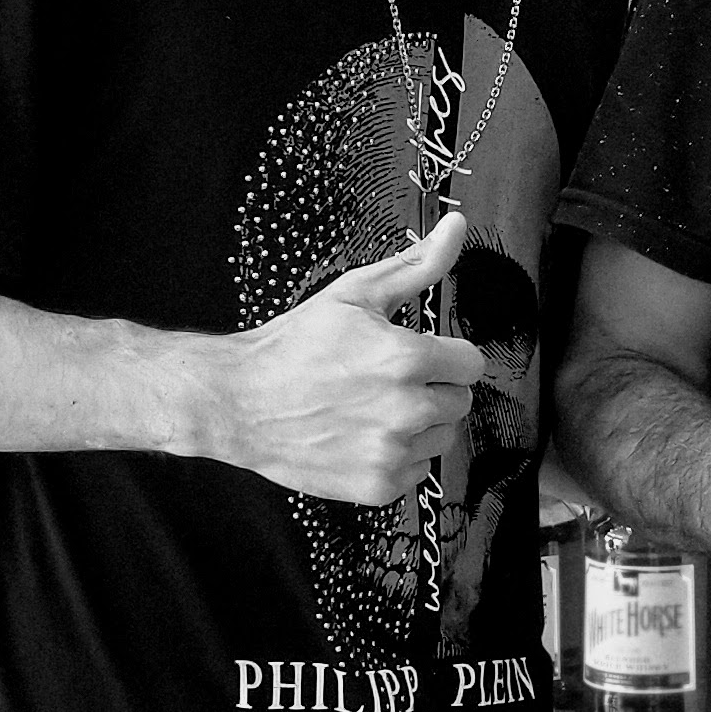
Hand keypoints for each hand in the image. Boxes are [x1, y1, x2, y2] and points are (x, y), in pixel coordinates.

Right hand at [211, 212, 486, 501]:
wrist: (239, 401)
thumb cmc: (295, 345)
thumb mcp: (355, 293)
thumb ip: (416, 265)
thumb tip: (456, 226)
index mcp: (407, 359)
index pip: (471, 363)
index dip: (446, 355)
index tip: (418, 355)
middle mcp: (406, 410)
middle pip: (461, 401)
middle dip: (434, 388)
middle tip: (388, 381)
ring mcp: (392, 452)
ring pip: (442, 437)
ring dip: (419, 424)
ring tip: (373, 408)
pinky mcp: (378, 485)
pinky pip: (417, 471)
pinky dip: (398, 456)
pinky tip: (362, 435)